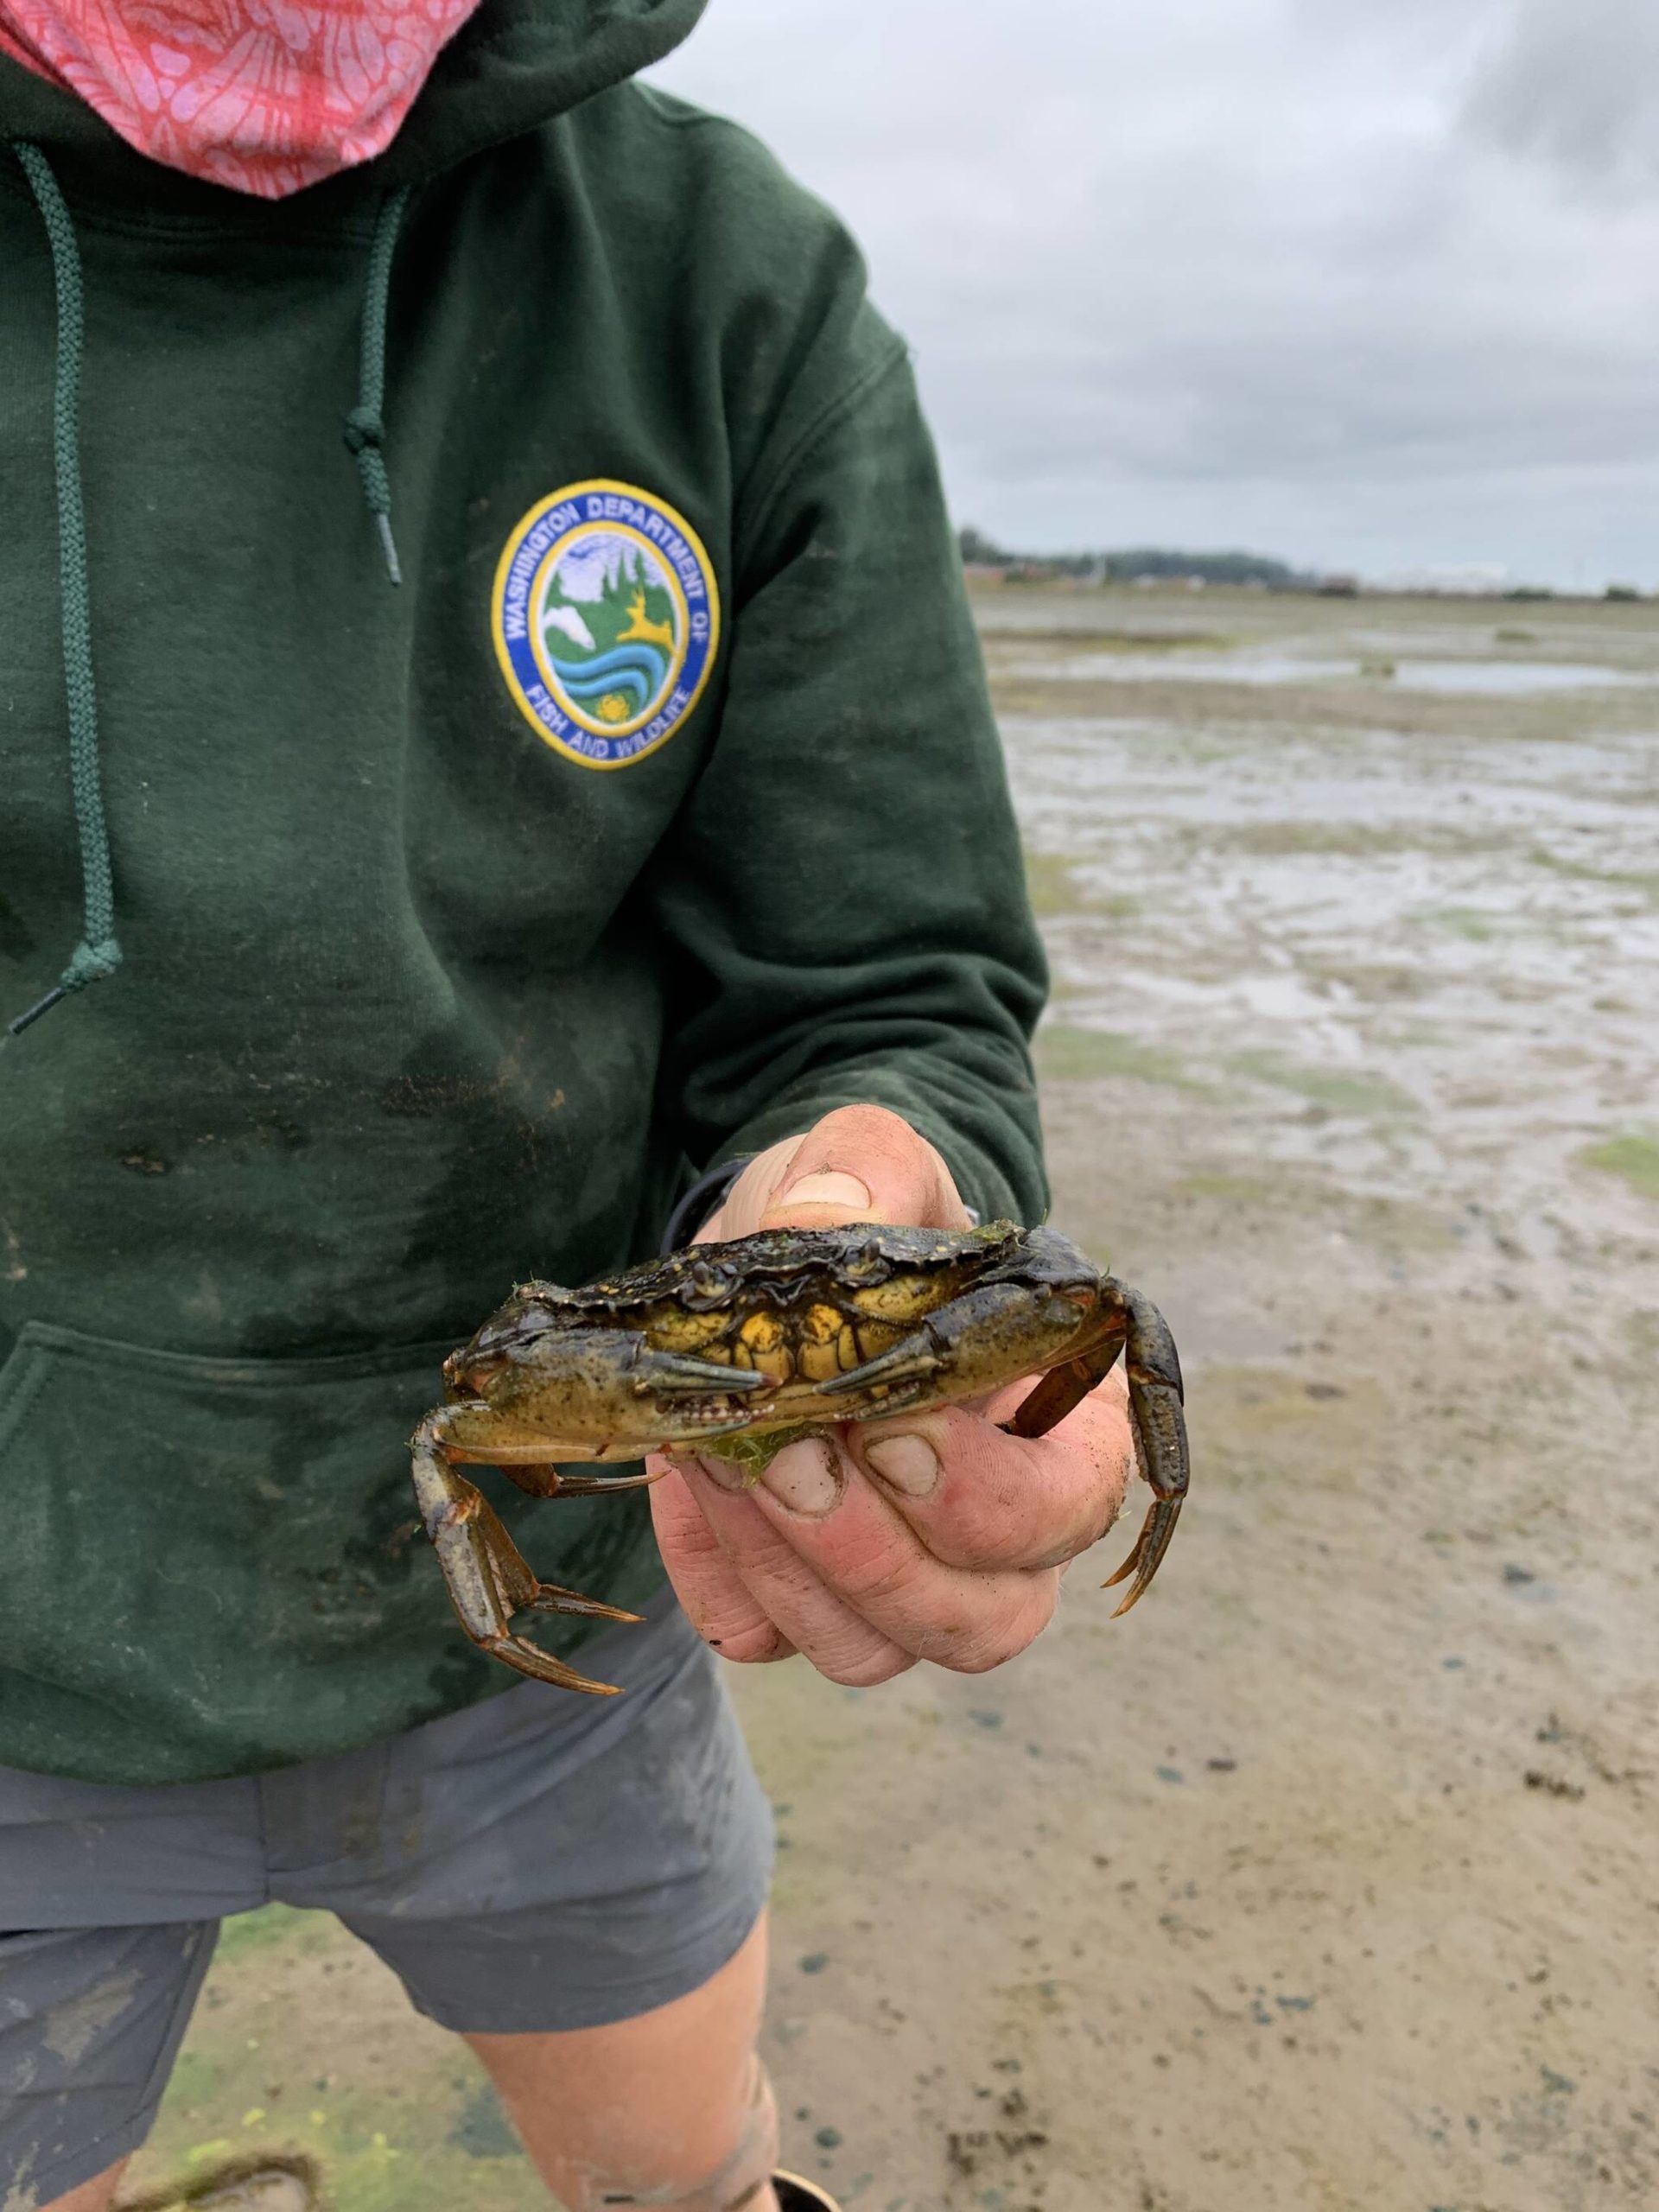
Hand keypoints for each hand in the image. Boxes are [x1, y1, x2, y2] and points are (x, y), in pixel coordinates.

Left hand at [648, 1104, 1133, 1684]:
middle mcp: (1005, 1535)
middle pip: (982, 1621)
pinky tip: (691, 1475)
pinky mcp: (802, 1599)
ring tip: (724, 1452)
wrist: (786, 1258)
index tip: (885, 1423)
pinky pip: (765, 1636)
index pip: (1069, 1511)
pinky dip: (719, 1570)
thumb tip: (826, 1217)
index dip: (981, 1495)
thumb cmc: (869, 1217)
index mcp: (1064, 1424)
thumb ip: (868, 1172)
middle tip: (785, 1455)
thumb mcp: (873, 1162)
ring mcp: (906, 1583)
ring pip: (871, 1650)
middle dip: (871, 1551)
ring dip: (786, 1564)